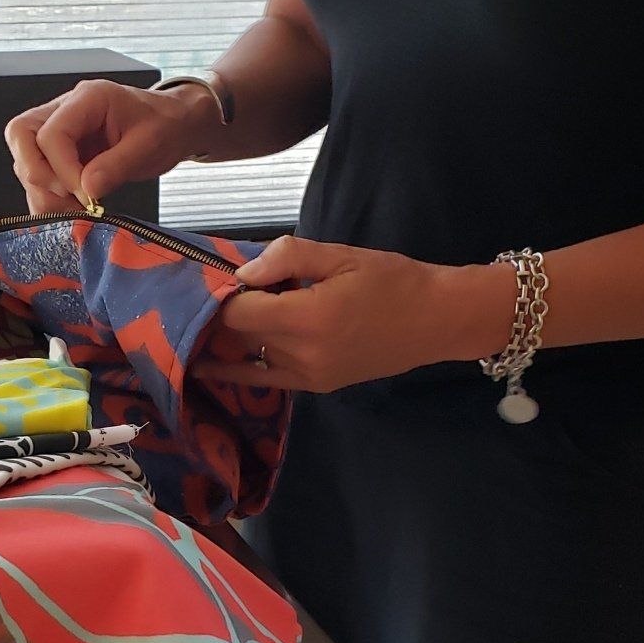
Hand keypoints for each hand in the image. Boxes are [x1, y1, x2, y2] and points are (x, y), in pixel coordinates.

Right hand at [5, 80, 222, 212]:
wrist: (172, 125)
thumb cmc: (164, 126)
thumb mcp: (149, 145)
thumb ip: (117, 166)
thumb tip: (87, 190)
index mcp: (87, 99)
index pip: (51, 133)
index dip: (63, 170)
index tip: (86, 195)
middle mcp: (64, 110)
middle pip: (20, 135)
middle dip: (38, 174)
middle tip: (69, 200)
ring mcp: (57, 130)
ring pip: (24, 158)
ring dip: (43, 191)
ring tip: (75, 210)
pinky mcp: (58, 153)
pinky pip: (37, 175)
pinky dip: (47, 197)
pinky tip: (70, 210)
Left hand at [195, 236, 516, 392]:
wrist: (437, 321)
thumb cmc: (393, 281)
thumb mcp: (341, 256)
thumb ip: (288, 258)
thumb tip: (243, 273)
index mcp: (308, 318)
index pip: (238, 311)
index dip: (223, 292)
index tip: (220, 275)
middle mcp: (303, 354)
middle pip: (238, 335)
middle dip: (225, 312)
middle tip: (221, 291)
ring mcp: (309, 376)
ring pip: (248, 356)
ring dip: (232, 337)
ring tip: (213, 320)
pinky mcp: (315, 387)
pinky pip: (265, 379)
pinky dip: (238, 368)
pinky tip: (206, 366)